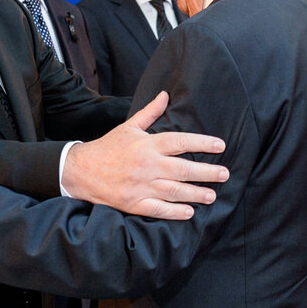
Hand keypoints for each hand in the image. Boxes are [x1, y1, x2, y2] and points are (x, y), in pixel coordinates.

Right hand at [61, 91, 227, 219]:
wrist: (81, 171)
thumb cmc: (108, 147)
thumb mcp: (129, 126)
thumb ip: (151, 113)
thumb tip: (165, 95)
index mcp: (147, 145)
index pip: (180, 141)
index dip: (202, 143)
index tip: (220, 146)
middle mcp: (147, 165)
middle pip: (183, 169)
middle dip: (207, 172)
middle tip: (225, 174)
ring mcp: (141, 186)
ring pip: (175, 191)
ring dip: (196, 194)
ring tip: (212, 195)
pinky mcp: (134, 203)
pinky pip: (159, 209)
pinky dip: (175, 212)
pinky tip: (189, 212)